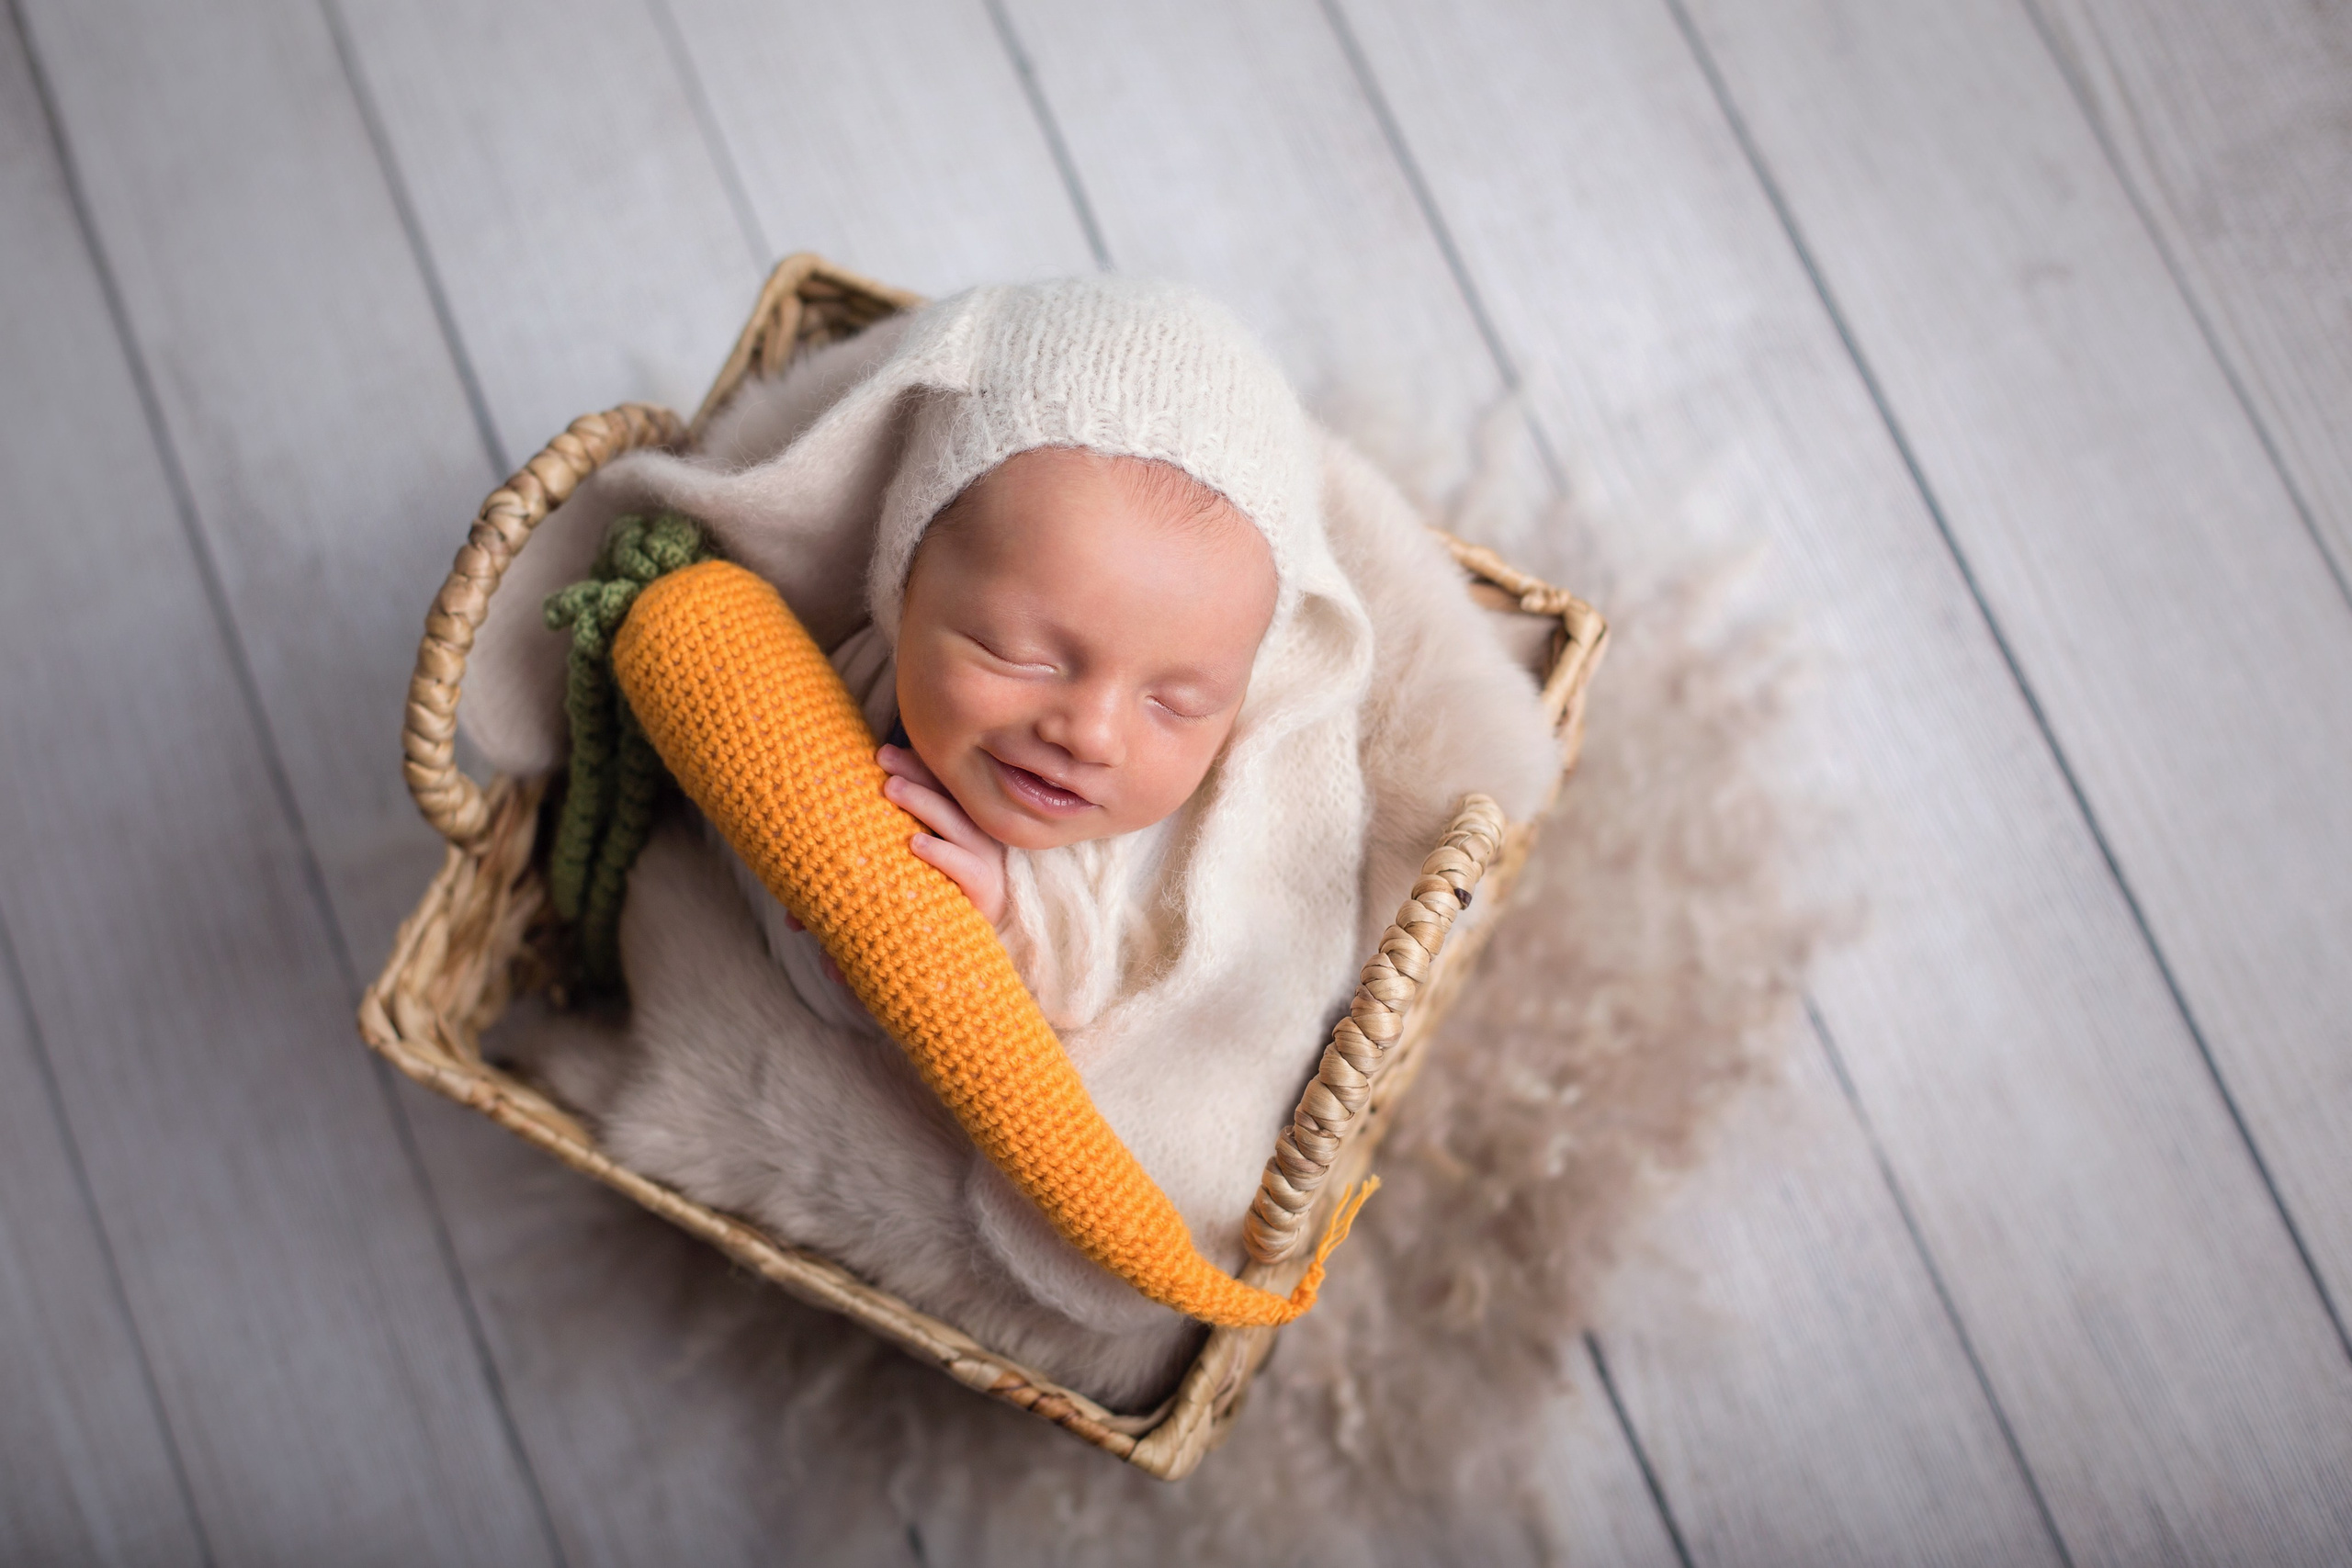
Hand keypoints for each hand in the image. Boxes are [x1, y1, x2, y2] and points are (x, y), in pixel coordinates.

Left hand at [878, 743, 1007, 924]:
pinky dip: (941, 853)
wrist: (966, 950)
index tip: (883, 752)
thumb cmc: (939, 899)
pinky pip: (965, 868)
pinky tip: (915, 842)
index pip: (945, 784)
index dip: (917, 764)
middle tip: (881, 757)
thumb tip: (865, 800)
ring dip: (924, 802)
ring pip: (957, 824)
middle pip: (950, 794)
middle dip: (915, 772)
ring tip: (891, 787)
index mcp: (966, 823)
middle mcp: (981, 836)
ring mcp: (987, 862)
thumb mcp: (924, 860)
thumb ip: (907, 830)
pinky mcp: (987, 893)